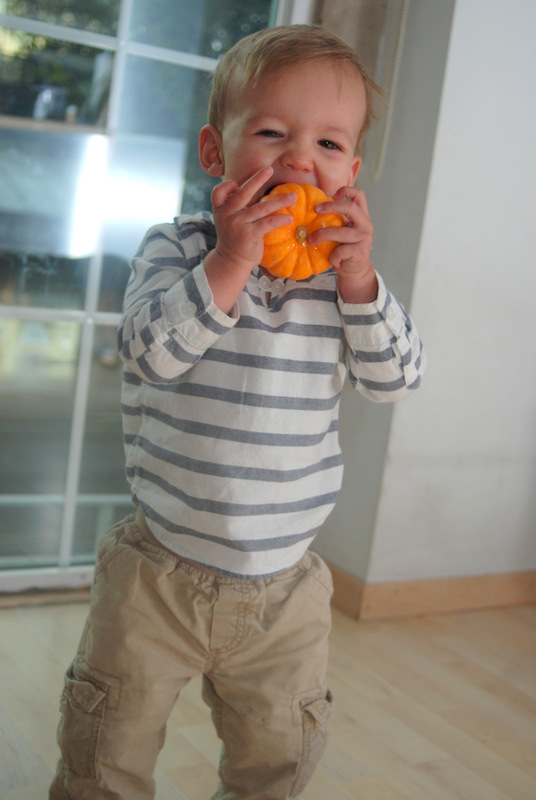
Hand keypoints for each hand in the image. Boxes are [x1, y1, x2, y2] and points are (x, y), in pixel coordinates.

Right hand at [211, 166, 294, 273]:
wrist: (231, 261)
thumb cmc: (234, 238)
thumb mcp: (227, 220)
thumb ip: (235, 206)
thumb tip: (252, 188)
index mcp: (221, 210)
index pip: (219, 191)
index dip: (228, 186)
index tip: (238, 184)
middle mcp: (228, 215)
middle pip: (244, 192)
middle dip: (258, 179)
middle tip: (270, 169)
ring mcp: (238, 224)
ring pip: (262, 207)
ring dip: (280, 201)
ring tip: (293, 197)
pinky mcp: (250, 235)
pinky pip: (268, 222)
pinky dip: (280, 219)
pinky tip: (289, 218)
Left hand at [310, 185, 377, 302]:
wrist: (354, 270)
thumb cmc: (344, 248)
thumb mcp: (342, 230)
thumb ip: (335, 219)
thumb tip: (311, 208)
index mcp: (362, 216)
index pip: (359, 194)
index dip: (345, 190)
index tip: (330, 195)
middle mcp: (365, 224)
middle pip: (350, 207)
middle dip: (331, 206)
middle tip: (315, 210)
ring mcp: (364, 238)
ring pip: (341, 232)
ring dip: (322, 235)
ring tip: (310, 240)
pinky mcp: (359, 252)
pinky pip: (340, 251)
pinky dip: (332, 256)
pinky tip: (332, 260)